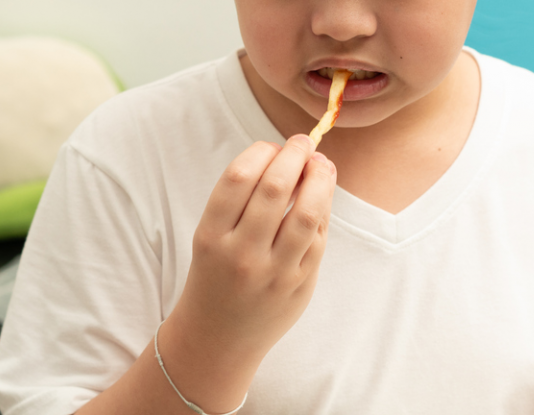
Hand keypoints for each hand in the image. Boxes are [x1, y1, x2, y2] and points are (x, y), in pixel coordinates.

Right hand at [173, 134, 335, 357]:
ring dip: (319, 178)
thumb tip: (291, 158)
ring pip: (306, 212)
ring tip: (320, 164)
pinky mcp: (299, 285)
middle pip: (275, 187)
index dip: (262, 151)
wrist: (218, 338)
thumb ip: (243, 200)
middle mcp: (240, 253)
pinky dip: (322, 210)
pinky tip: (320, 198)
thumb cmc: (215, 276)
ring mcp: (273, 272)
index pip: (239, 176)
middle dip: (294, 155)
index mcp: (210, 236)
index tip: (272, 145)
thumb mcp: (212, 237)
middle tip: (302, 143)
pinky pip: (318, 238)